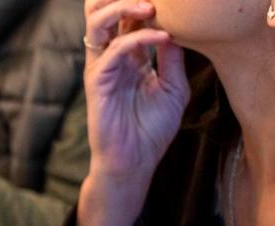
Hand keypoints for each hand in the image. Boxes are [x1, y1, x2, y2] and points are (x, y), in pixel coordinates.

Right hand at [83, 0, 188, 182]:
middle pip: (102, 10)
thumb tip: (177, 26)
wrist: (135, 161)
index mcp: (128, 54)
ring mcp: (101, 67)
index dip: (141, 1)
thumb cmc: (152, 129)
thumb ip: (173, 56)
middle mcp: (110, 56)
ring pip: (98, 22)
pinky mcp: (97, 82)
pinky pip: (113, 50)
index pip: (127, 14)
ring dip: (123, 7)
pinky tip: (161, 37)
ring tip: (150, 6)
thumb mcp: (174, 86)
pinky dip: (137, 38)